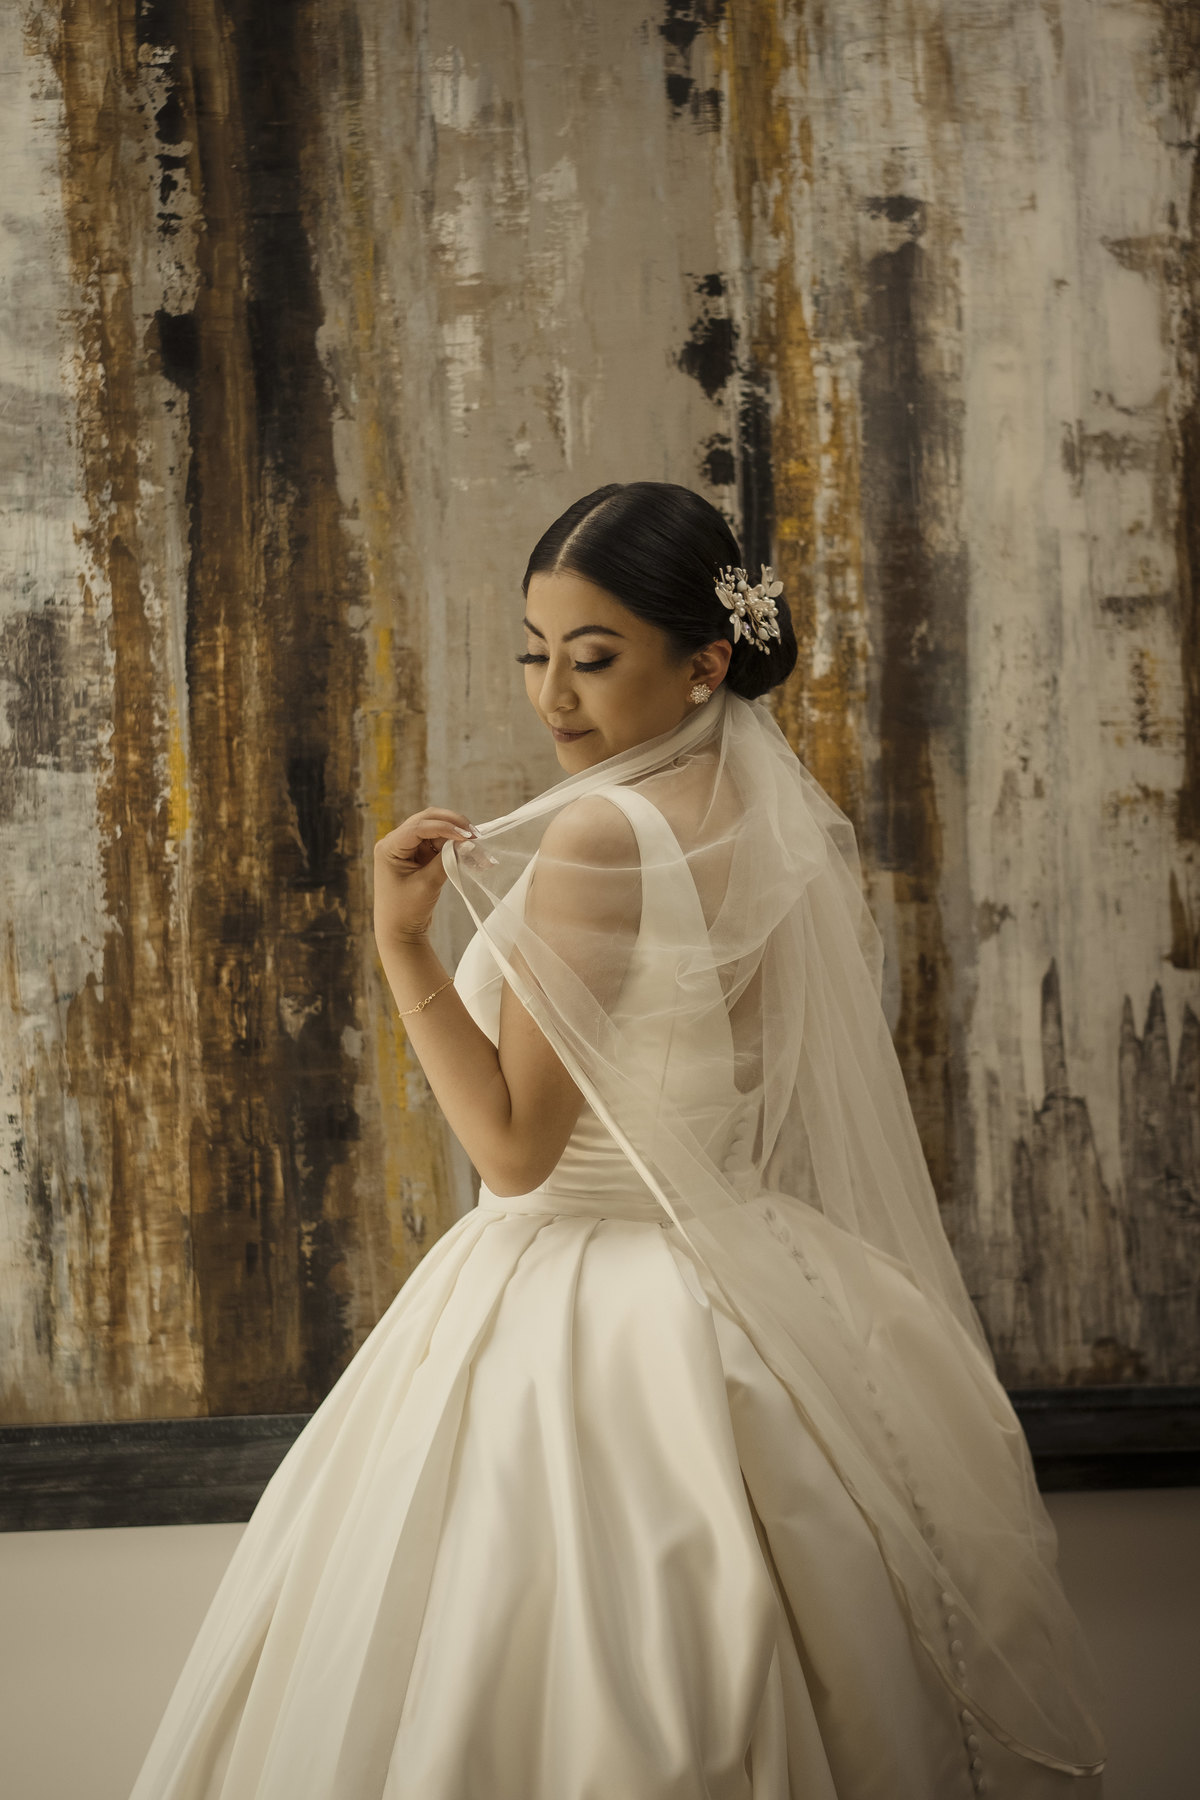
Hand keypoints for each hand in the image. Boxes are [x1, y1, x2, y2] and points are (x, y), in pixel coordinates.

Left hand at [374, 807, 473, 942]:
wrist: (400, 933)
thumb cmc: (406, 911)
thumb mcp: (427, 883)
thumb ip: (446, 859)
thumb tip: (465, 842)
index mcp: (389, 847)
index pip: (419, 827)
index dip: (445, 827)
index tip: (467, 836)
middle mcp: (396, 842)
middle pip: (428, 821)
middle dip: (453, 825)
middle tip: (476, 834)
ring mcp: (408, 849)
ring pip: (437, 831)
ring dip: (458, 837)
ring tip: (478, 848)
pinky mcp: (419, 857)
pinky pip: (440, 845)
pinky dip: (456, 848)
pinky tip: (472, 857)